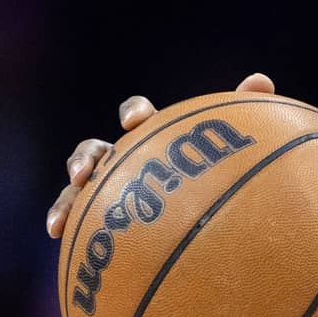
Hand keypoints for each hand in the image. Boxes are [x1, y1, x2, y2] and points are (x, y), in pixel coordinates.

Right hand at [45, 73, 274, 238]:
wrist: (221, 227)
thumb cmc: (230, 178)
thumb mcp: (243, 148)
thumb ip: (248, 114)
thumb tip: (259, 80)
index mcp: (155, 138)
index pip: (138, 114)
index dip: (133, 112)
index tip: (136, 121)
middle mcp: (127, 163)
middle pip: (95, 150)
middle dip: (85, 157)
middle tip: (85, 173)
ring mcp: (112, 196)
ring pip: (77, 190)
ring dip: (65, 198)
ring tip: (60, 219)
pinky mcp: (103, 226)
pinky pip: (79, 226)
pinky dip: (64, 224)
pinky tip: (58, 236)